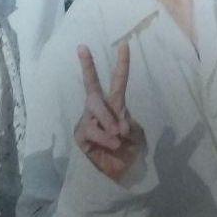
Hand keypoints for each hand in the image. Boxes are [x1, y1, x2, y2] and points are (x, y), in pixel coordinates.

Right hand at [73, 43, 144, 182]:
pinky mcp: (81, 134)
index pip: (118, 80)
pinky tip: (112, 144)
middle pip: (91, 85)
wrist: (122, 172)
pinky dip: (105, 137)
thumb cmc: (130, 149)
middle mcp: (99, 108)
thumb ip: (127, 126)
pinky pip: (92, 129)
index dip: (122, 63)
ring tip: (118, 135)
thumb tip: (116, 127)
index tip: (124, 44)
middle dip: (87, 65)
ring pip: (95, 109)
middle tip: (82, 47)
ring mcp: (88, 120)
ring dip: (108, 120)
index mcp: (115, 103)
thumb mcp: (136, 135)